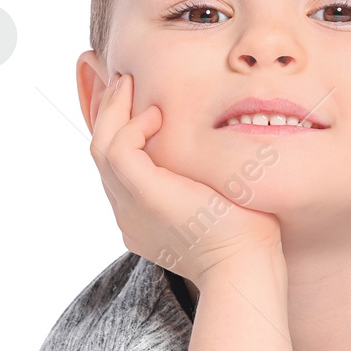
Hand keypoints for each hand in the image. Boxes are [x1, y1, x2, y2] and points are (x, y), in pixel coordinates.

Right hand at [88, 72, 282, 284]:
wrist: (247, 265)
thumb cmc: (249, 239)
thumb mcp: (222, 203)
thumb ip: (208, 182)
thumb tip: (222, 158)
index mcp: (144, 221)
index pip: (119, 170)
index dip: (121, 134)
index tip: (136, 107)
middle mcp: (129, 216)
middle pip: (102, 157)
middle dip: (108, 116)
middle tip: (122, 84)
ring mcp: (131, 209)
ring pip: (101, 150)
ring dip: (113, 112)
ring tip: (128, 84)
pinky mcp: (143, 195)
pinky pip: (119, 151)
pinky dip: (132, 127)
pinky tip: (156, 115)